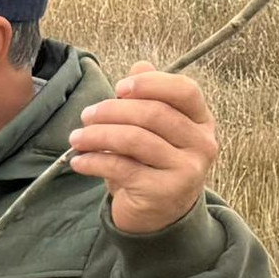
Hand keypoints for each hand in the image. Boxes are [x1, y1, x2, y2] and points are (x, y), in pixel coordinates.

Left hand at [65, 65, 218, 236]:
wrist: (160, 214)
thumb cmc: (152, 162)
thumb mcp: (153, 129)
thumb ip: (148, 97)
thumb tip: (141, 63)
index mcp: (201, 121)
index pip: (185, 90)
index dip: (151, 83)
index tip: (119, 86)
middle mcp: (201, 144)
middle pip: (154, 113)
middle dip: (112, 110)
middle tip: (86, 115)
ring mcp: (187, 169)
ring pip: (135, 139)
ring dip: (98, 135)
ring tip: (77, 138)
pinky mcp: (165, 191)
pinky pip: (122, 168)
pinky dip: (94, 161)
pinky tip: (78, 161)